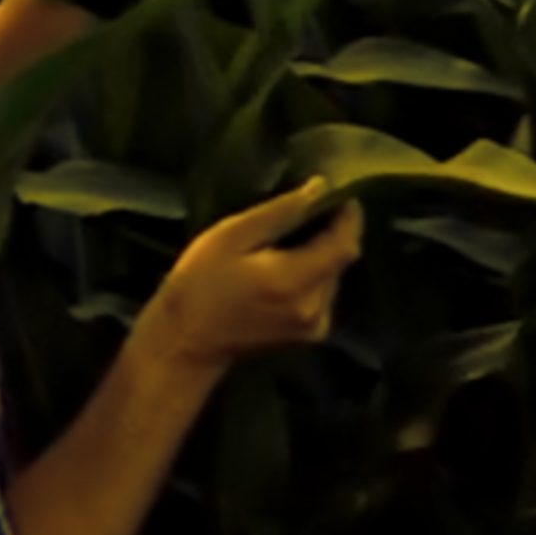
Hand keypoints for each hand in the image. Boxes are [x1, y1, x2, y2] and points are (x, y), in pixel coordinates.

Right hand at [135, 177, 362, 375]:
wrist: (186, 344)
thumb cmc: (198, 285)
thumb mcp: (229, 237)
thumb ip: (277, 214)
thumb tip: (317, 190)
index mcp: (295, 281)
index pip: (344, 243)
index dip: (349, 216)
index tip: (340, 192)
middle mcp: (315, 306)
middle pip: (341, 260)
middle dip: (333, 231)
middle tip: (312, 207)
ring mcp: (314, 325)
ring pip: (333, 276)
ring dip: (322, 252)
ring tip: (296, 233)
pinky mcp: (309, 334)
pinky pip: (323, 293)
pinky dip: (313, 273)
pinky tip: (287, 265)